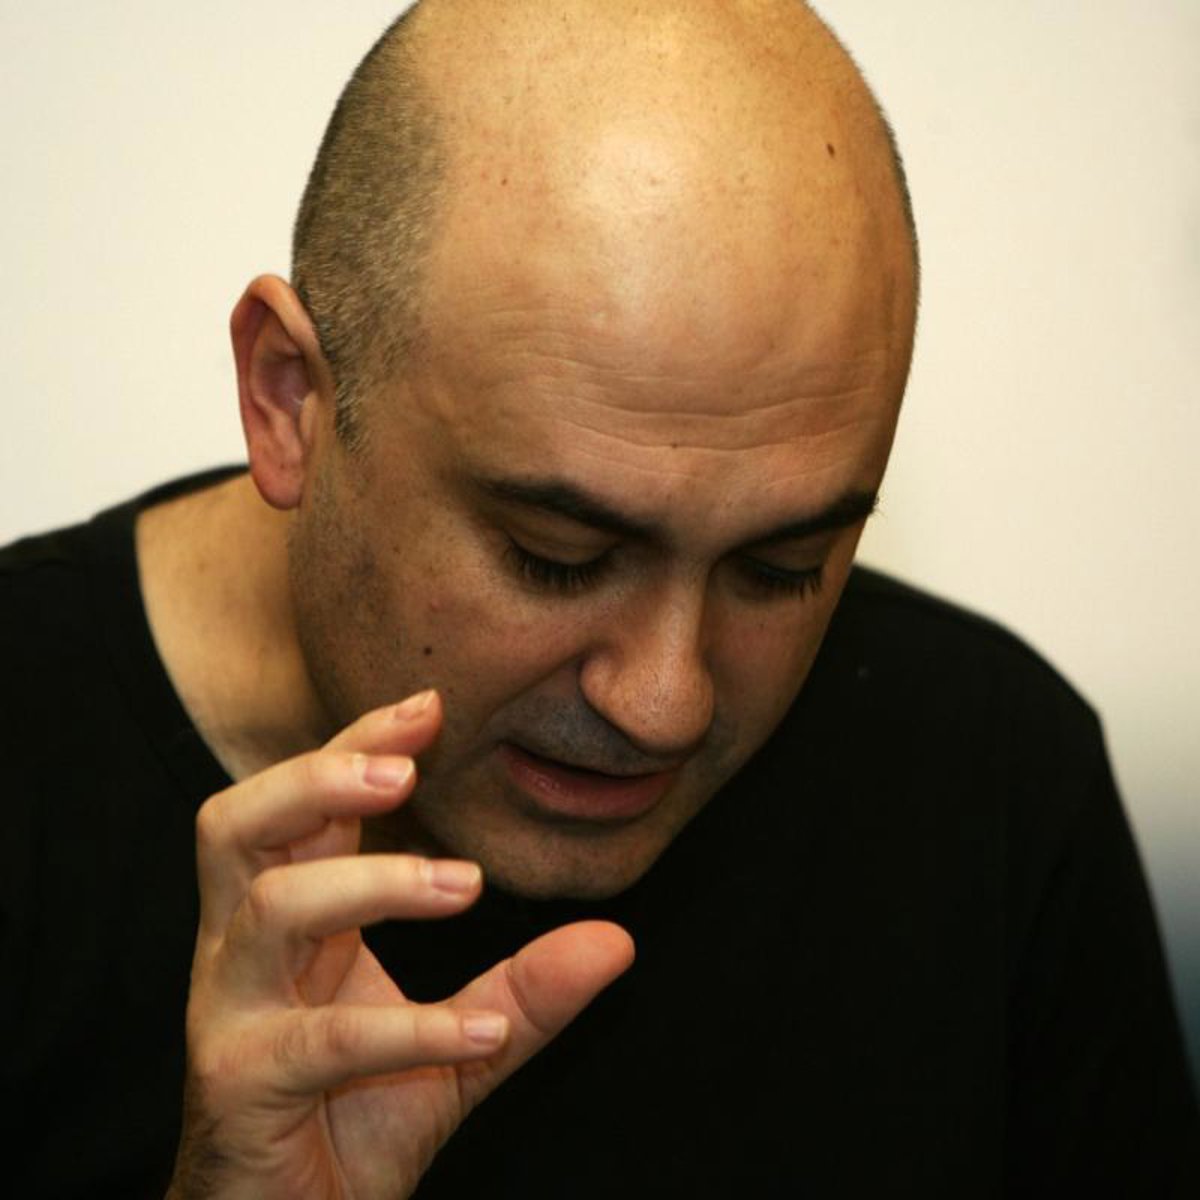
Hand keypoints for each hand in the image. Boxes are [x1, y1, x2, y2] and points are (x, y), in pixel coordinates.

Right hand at [167, 690, 633, 1198]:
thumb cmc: (355, 1117)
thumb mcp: (457, 1042)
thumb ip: (527, 990)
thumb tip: (619, 940)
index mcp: (285, 916)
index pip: (301, 803)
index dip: (355, 745)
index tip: (431, 707)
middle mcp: (242, 950)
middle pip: (237, 825)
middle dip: (317, 777)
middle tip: (405, 772)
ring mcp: (231, 1017)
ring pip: (271, 911)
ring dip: (372, 883)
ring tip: (463, 883)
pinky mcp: (241, 1086)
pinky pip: (319, 1042)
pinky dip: (409, 1028)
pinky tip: (481, 1029)